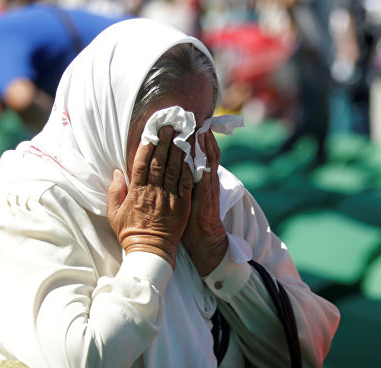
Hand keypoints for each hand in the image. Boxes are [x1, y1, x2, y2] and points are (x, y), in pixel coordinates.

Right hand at [108, 125, 192, 267]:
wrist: (151, 251)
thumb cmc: (130, 231)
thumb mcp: (114, 212)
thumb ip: (115, 190)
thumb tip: (117, 171)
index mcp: (136, 191)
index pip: (142, 164)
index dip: (148, 146)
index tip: (152, 132)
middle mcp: (154, 192)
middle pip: (160, 162)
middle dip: (165, 142)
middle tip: (170, 126)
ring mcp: (169, 198)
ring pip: (175, 169)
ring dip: (179, 150)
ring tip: (182, 135)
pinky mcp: (183, 205)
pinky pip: (187, 184)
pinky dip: (190, 169)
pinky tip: (192, 156)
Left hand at [182, 130, 228, 275]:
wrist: (205, 238)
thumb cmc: (192, 218)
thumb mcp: (188, 195)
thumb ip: (182, 179)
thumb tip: (172, 164)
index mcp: (200, 178)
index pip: (198, 152)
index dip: (195, 136)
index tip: (188, 120)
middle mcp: (206, 179)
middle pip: (205, 150)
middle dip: (199, 133)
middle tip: (192, 116)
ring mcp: (208, 186)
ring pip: (206, 159)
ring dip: (202, 143)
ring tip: (197, 126)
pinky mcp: (206, 196)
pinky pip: (205, 175)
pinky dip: (203, 162)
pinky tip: (199, 150)